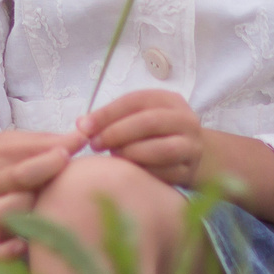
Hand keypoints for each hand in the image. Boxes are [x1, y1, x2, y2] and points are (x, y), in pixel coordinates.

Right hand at [0, 131, 79, 260]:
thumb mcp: (3, 142)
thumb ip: (42, 142)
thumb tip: (83, 138)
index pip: (29, 152)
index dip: (57, 153)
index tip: (77, 148)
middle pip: (24, 179)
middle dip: (51, 173)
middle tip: (69, 171)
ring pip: (13, 214)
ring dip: (37, 209)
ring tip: (54, 206)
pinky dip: (8, 252)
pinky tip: (26, 245)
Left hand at [76, 89, 202, 187]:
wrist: (192, 155)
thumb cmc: (155, 134)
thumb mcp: (138, 117)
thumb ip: (111, 118)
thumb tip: (81, 125)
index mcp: (169, 100)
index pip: (135, 100)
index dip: (107, 113)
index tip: (83, 127)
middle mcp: (185, 119)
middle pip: (149, 122)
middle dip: (117, 133)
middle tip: (95, 144)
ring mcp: (191, 145)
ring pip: (161, 149)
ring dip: (131, 154)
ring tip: (115, 157)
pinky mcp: (190, 170)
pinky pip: (166, 174)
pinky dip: (145, 172)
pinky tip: (130, 172)